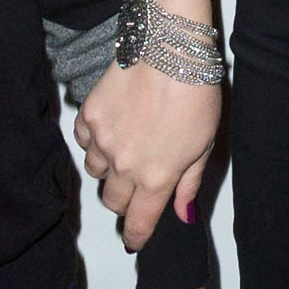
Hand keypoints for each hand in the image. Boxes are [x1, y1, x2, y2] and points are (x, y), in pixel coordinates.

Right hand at [76, 58, 220, 250]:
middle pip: (113, 201)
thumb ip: (189, 183)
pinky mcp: (88, 116)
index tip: (135, 239)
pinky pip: (84, 142)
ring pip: (95, 172)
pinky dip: (94, 141)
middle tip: (136, 186)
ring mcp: (102, 141)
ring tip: (127, 147)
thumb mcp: (205, 145)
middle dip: (125, 200)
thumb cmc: (196, 94)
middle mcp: (124, 165)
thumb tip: (183, 214)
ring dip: (109, 168)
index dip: (137, 235)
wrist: (170, 49)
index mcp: (156, 177)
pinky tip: (112, 127)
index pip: (140, 222)